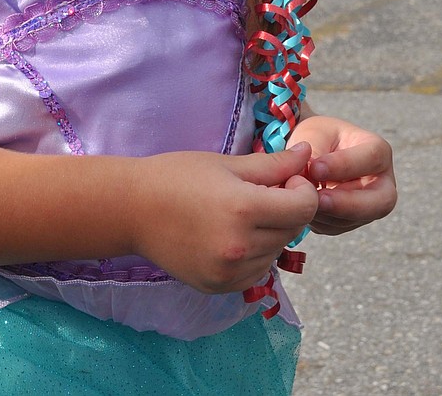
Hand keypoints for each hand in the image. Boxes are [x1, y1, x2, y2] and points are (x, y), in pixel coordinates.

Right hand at [131, 144, 318, 294]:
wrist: (132, 209)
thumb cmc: (177, 175)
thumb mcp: (226, 164)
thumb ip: (272, 165)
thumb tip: (308, 154)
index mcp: (244, 209)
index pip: (304, 207)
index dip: (302, 188)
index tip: (285, 178)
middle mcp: (241, 246)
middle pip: (293, 230)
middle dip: (287, 209)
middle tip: (260, 192)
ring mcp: (230, 272)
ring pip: (276, 252)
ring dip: (272, 232)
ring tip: (242, 213)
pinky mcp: (220, 287)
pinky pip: (257, 272)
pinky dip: (255, 254)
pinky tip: (232, 234)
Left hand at [288, 115, 396, 235]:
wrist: (312, 152)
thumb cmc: (318, 137)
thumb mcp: (314, 134)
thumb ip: (312, 153)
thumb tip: (305, 180)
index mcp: (379, 151)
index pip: (372, 158)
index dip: (344, 165)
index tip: (315, 168)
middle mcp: (381, 182)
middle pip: (381, 201)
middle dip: (348, 204)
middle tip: (319, 200)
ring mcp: (369, 206)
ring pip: (356, 219)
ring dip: (327, 213)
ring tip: (303, 198)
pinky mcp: (350, 221)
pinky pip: (337, 227)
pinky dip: (319, 219)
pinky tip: (304, 206)